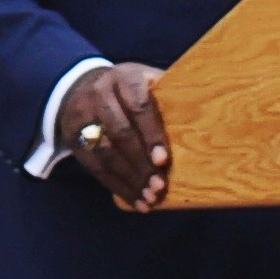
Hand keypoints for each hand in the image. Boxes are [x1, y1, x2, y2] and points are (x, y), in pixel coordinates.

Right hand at [55, 62, 171, 210]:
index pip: (137, 105)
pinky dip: (117, 186)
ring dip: (130, 179)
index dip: (151, 133)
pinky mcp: (74, 139)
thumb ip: (167, 91)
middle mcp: (100, 95)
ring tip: (150, 198)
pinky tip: (135, 201)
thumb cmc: (127, 87)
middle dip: (141, 163)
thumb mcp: (145, 78)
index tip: (163, 159)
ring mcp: (82, 117)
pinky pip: (95, 167)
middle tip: (159, 186)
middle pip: (120, 132)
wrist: (79, 86)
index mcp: (123, 77)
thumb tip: (205, 108)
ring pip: (106, 153)